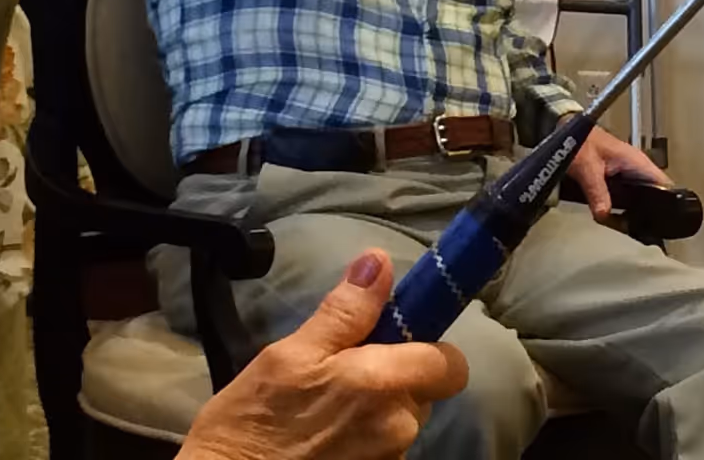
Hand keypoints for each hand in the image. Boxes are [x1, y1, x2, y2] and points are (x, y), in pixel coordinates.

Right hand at [178, 250, 467, 459]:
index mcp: (383, 385)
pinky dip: (362, 437)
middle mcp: (398, 428)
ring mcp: (387, 459)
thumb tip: (379, 262)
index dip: (430, 347)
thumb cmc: (253, 420)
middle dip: (396, 377)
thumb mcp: (289, 354)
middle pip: (425, 391)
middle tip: (345, 369)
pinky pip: (383, 447)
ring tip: (327, 405)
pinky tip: (324, 435)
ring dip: (378, 409)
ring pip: (402, 421)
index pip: (450, 363)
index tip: (398, 338)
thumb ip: (345, 312)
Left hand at [565, 126, 672, 221]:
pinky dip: (622, 206)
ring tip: (623, 225)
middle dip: (646, 213)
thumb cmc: (579, 140)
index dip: (665, 204)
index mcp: (636, 161)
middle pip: (653, 195)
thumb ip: (597, 192)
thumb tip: (605, 214)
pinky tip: (613, 216)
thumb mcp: (588, 168)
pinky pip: (627, 195)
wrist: (566, 130)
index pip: (664, 184)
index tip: (658, 220)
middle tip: (635, 229)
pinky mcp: (617, 176)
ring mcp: (627, 171)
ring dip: (633, 210)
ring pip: (639, 196)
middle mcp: (636, 166)